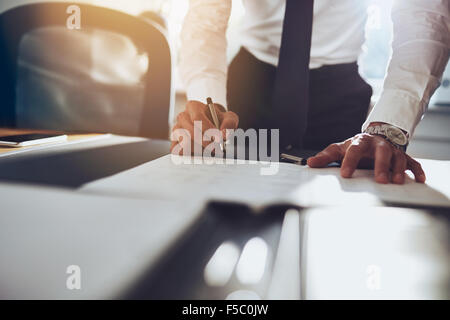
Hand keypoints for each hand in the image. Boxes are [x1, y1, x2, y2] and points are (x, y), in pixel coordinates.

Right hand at [171, 100, 238, 153]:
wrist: (212, 125)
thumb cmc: (220, 121)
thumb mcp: (229, 118)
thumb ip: (229, 124)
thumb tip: (224, 134)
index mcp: (193, 106)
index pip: (197, 118)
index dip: (208, 129)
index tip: (218, 139)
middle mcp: (182, 117)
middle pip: (189, 131)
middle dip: (204, 142)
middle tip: (216, 149)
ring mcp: (176, 129)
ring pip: (184, 142)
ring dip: (198, 149)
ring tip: (210, 152)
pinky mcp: (174, 142)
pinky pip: (178, 151)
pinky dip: (190, 155)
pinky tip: (200, 155)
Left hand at [307, 133, 425, 183]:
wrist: (376, 136)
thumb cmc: (355, 147)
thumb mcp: (340, 149)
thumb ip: (326, 157)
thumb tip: (309, 163)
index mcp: (360, 142)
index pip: (354, 151)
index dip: (349, 162)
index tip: (345, 175)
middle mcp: (378, 145)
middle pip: (381, 152)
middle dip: (380, 165)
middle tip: (379, 180)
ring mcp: (392, 150)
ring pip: (398, 157)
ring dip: (398, 169)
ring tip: (396, 182)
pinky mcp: (403, 157)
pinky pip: (412, 162)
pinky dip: (417, 170)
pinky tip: (419, 179)